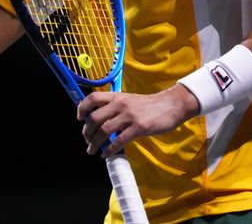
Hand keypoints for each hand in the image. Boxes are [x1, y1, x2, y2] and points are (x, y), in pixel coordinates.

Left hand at [76, 84, 199, 157]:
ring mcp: (129, 116)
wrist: (171, 105)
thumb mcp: (130, 100)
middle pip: (95, 118)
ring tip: (92, 150)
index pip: (93, 98)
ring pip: (104, 131)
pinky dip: (110, 150)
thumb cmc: (150, 105)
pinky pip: (119, 141)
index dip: (82, 108)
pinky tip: (107, 154)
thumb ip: (116, 107)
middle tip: (87, 140)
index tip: (80, 119)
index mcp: (117, 96)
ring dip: (95, 143)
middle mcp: (120, 104)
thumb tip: (101, 120)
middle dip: (87, 132)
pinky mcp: (139, 127)